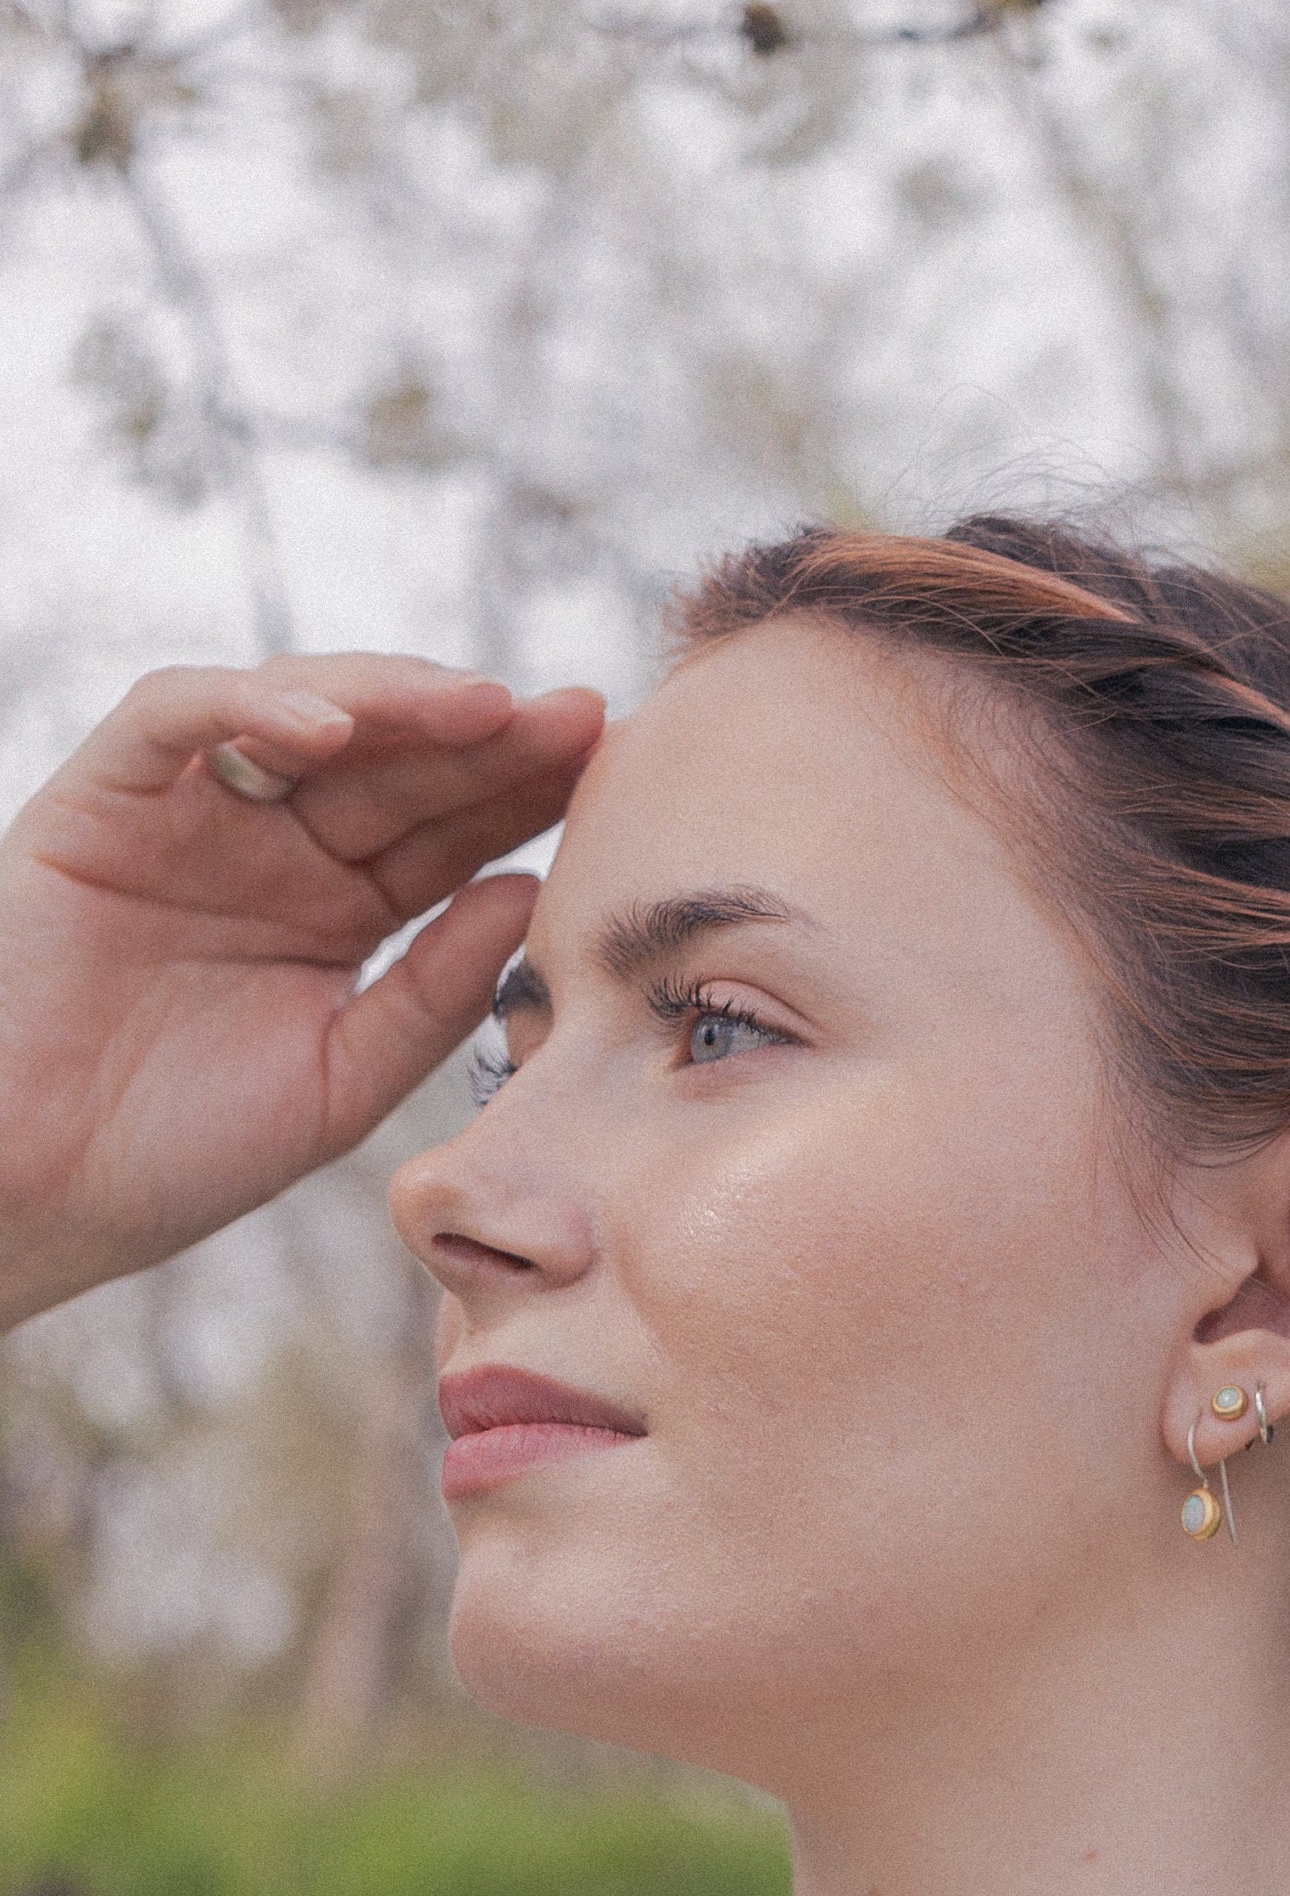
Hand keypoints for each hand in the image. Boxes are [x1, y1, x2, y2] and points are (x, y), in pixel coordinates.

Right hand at [0, 652, 605, 1325]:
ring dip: (398, 699)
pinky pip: (177, 717)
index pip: (454, 830)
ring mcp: (189, 816)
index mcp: (340, 911)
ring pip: (304, 712)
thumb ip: (436, 992)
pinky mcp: (100, 803)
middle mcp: (273, 847)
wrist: (26, 1197)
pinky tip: (334, 729)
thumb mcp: (343, 1079)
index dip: (533, 796)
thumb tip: (536, 896)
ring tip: (487, 708)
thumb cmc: (173, 1156)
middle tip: (586, 716)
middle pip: (400, 760)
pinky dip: (252, 706)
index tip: (624, 776)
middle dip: (491, 734)